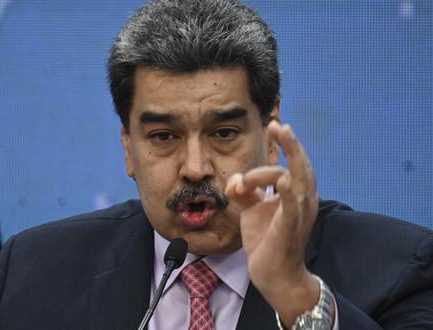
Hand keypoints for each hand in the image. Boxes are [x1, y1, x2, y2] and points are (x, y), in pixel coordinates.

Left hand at [224, 120, 319, 326]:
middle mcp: (302, 200)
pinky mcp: (289, 228)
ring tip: (285, 133)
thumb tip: (234, 179)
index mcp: (294, 195)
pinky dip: (289, 193)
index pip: (285, 168)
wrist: (273, 275)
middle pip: (300, 166)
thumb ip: (244, 191)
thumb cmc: (266, 241)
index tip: (265, 138)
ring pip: (299, 179)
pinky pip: (292, 208)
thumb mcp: (252, 210)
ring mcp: (298, 214)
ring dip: (291, 155)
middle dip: (290, 143)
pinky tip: (284, 180)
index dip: (273, 155)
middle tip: (278, 124)